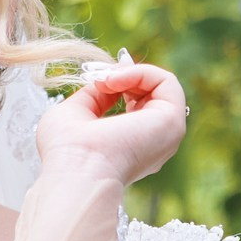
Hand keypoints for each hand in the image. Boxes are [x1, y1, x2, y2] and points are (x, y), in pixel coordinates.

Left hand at [36, 57, 185, 185]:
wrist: (77, 169)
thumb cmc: (67, 151)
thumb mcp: (74, 114)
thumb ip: (94, 96)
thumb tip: (107, 80)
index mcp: (130, 145)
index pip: (135, 105)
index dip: (118, 85)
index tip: (96, 81)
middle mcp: (153, 141)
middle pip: (149, 94)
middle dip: (124, 76)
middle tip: (101, 79)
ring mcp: (166, 132)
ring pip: (160, 85)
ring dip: (130, 73)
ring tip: (106, 81)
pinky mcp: (173, 121)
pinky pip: (166, 81)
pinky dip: (140, 71)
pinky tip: (115, 81)